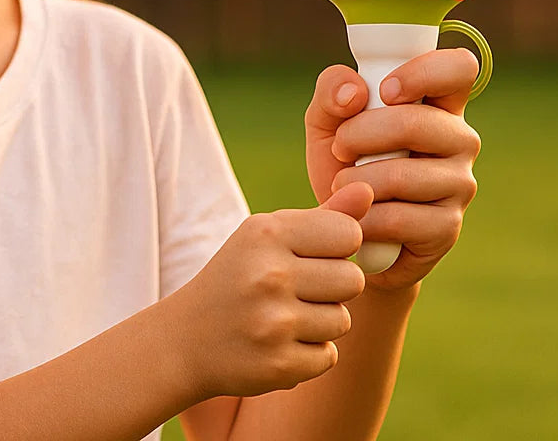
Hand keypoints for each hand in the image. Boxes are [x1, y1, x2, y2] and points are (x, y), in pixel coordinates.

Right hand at [173, 182, 372, 399]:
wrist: (187, 337)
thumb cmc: (238, 274)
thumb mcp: (269, 235)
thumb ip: (324, 216)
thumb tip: (370, 191)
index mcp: (267, 233)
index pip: (349, 234)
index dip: (339, 247)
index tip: (315, 254)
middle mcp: (269, 275)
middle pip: (352, 280)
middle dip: (333, 287)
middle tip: (298, 288)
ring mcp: (273, 323)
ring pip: (343, 320)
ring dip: (322, 322)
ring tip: (285, 315)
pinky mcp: (279, 366)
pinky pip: (328, 356)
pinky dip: (309, 353)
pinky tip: (279, 343)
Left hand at [304, 49, 481, 290]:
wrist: (344, 228)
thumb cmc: (343, 163)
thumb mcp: (326, 120)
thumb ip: (331, 90)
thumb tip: (353, 92)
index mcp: (438, 101)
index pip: (459, 68)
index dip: (423, 73)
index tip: (384, 91)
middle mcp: (459, 139)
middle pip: (420, 123)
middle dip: (361, 134)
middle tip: (340, 146)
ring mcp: (459, 184)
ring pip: (403, 175)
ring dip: (356, 179)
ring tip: (342, 183)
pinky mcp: (447, 227)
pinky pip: (397, 218)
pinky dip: (363, 216)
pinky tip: (357, 215)